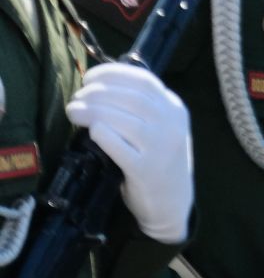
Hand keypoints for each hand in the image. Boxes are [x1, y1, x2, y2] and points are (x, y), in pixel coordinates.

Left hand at [65, 61, 193, 243]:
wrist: (172, 203)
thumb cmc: (158, 161)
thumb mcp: (161, 128)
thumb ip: (141, 107)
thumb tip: (98, 85)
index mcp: (176, 109)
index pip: (144, 80)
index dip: (112, 74)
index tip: (88, 78)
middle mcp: (172, 125)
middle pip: (130, 97)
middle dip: (96, 93)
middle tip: (76, 99)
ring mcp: (161, 148)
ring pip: (122, 119)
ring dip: (92, 111)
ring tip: (73, 112)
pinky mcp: (146, 170)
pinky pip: (118, 146)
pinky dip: (101, 134)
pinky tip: (91, 132)